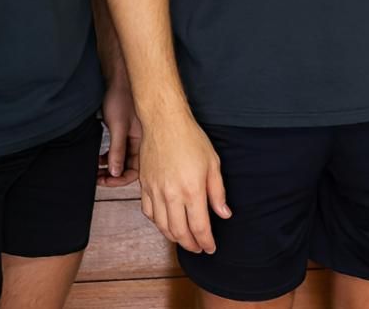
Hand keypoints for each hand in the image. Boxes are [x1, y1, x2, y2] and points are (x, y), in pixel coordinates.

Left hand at [100, 72, 140, 186]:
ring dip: (109, 167)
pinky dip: (107, 156)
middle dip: (112, 175)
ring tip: (95, 169)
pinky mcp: (123, 131)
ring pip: (121, 159)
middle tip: (97, 178)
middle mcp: (138, 141)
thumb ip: (117, 151)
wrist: (117, 78)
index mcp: (142, 141)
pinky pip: (117, 150)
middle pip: (128, 167)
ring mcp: (130, 136)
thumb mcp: (118, 127)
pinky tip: (98, 158)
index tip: (105, 181)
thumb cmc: (121, 97)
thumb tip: (115, 173)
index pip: (135, 170)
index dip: (120, 179)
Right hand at [138, 109, 230, 253]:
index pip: (200, 227)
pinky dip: (158, 223)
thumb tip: (223, 214)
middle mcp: (172, 194)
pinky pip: (148, 213)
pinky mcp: (144, 186)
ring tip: (184, 238)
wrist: (165, 121)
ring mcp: (155, 191)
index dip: (206, 242)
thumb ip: (218, 192)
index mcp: (192, 190)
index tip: (211, 247)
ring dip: (174, 237)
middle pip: (180, 232)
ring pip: (163, 226)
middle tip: (199, 248)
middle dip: (191, 245)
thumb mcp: (213, 163)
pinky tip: (166, 222)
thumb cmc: (190, 138)